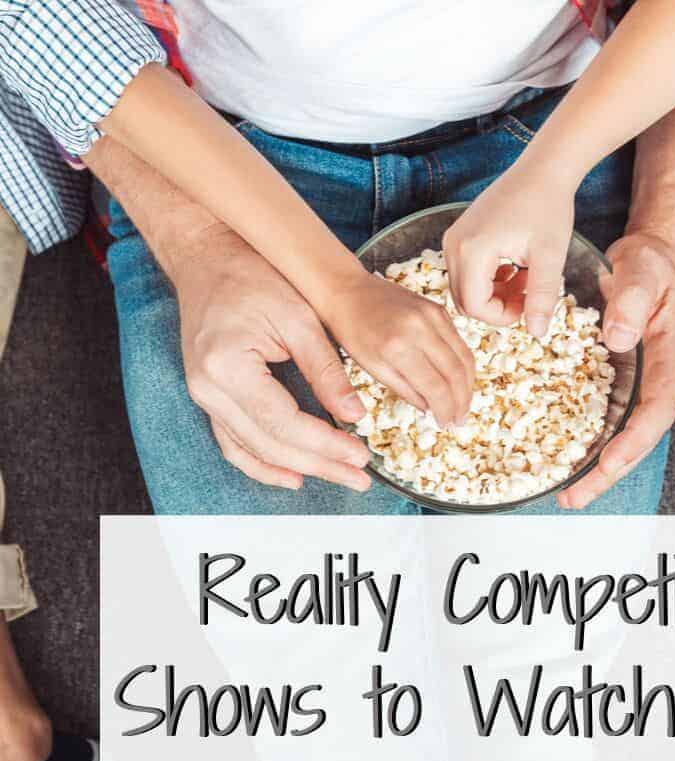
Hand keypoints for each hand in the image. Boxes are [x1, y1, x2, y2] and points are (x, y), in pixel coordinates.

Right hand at [173, 228, 372, 490]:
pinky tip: (294, 476)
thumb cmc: (253, 277)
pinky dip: (263, 464)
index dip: (326, 445)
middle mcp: (208, 389)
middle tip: (361, 478)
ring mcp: (203, 397)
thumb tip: (355, 416)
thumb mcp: (299, 317)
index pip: (284, 423)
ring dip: (297, 470)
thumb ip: (326, 369)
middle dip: (319, 465)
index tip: (362, 457)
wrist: (207, 257)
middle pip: (270, 444)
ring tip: (339, 478)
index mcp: (228, 366)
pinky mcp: (208, 399)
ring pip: (252, 451)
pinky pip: (233, 444)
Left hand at [320, 271, 475, 427]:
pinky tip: (458, 380)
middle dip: (462, 402)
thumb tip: (432, 410)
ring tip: (462, 404)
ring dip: (468, 386)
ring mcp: (433, 316)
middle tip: (459, 420)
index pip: (436, 388)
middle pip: (456, 374)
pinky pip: (459, 342)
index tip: (446, 424)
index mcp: (398, 347)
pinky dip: (463, 365)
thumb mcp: (372, 368)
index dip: (446, 410)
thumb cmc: (352, 331)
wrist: (348, 290)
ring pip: (464, 358)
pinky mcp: (439, 309)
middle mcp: (420, 329)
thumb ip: (405, 390)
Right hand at [443, 162, 574, 338]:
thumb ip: (542, 297)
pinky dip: (488, 281)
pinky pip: (465, 274)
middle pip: (465, 301)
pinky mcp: (459, 236)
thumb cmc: (548, 207)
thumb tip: (537, 334)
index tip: (528, 306)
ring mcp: (453, 239)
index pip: (475, 306)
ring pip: (465, 290)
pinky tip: (514, 269)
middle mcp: (454, 245)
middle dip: (497, 307)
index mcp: (472, 250)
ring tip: (525, 279)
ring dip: (494, 295)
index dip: (502, 317)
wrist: (543, 170)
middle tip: (528, 293)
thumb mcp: (551, 258)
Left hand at [557, 233, 674, 508]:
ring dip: (599, 470)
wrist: (656, 263)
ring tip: (568, 496)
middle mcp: (666, 382)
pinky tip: (567, 464)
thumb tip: (619, 339)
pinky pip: (614, 425)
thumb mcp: (643, 270)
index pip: (659, 407)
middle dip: (610, 471)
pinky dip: (593, 447)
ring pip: (628, 438)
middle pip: (643, 437)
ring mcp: (649, 389)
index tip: (609, 460)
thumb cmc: (652, 266)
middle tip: (575, 497)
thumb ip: (632, 300)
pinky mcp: (631, 389)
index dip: (635, 438)